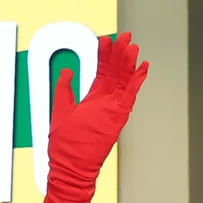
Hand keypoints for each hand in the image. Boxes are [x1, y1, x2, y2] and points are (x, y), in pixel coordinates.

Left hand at [47, 32, 148, 191]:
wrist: (70, 167)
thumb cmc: (65, 145)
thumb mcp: (60, 109)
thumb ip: (63, 89)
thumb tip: (66, 70)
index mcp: (92, 99)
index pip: (100, 72)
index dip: (103, 55)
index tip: (104, 39)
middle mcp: (104, 102)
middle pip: (114, 72)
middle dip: (119, 53)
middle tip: (124, 35)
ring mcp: (112, 109)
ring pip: (123, 81)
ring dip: (128, 63)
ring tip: (132, 46)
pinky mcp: (117, 118)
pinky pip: (129, 96)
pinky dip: (136, 82)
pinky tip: (142, 67)